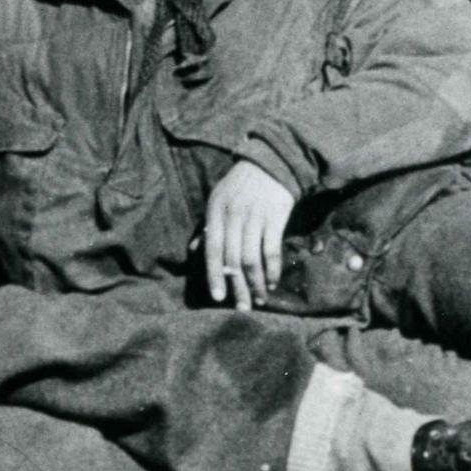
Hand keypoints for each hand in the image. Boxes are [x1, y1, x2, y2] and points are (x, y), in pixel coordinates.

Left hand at [200, 159, 296, 311]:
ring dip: (255, 283)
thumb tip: (194, 250)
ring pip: (252, 259)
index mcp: (215, 211)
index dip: (214, 275)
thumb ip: (208, 225)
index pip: (212, 250)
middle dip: (237, 287)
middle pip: (232, 259)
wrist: (271, 163)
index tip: (218, 298)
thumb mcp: (219, 199)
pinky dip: (272, 270)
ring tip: (259, 299)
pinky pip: (272, 250)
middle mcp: (233, 215)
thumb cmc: (241, 185)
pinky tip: (272, 283)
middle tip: (242, 308)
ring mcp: (255, 216)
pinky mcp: (275, 217)